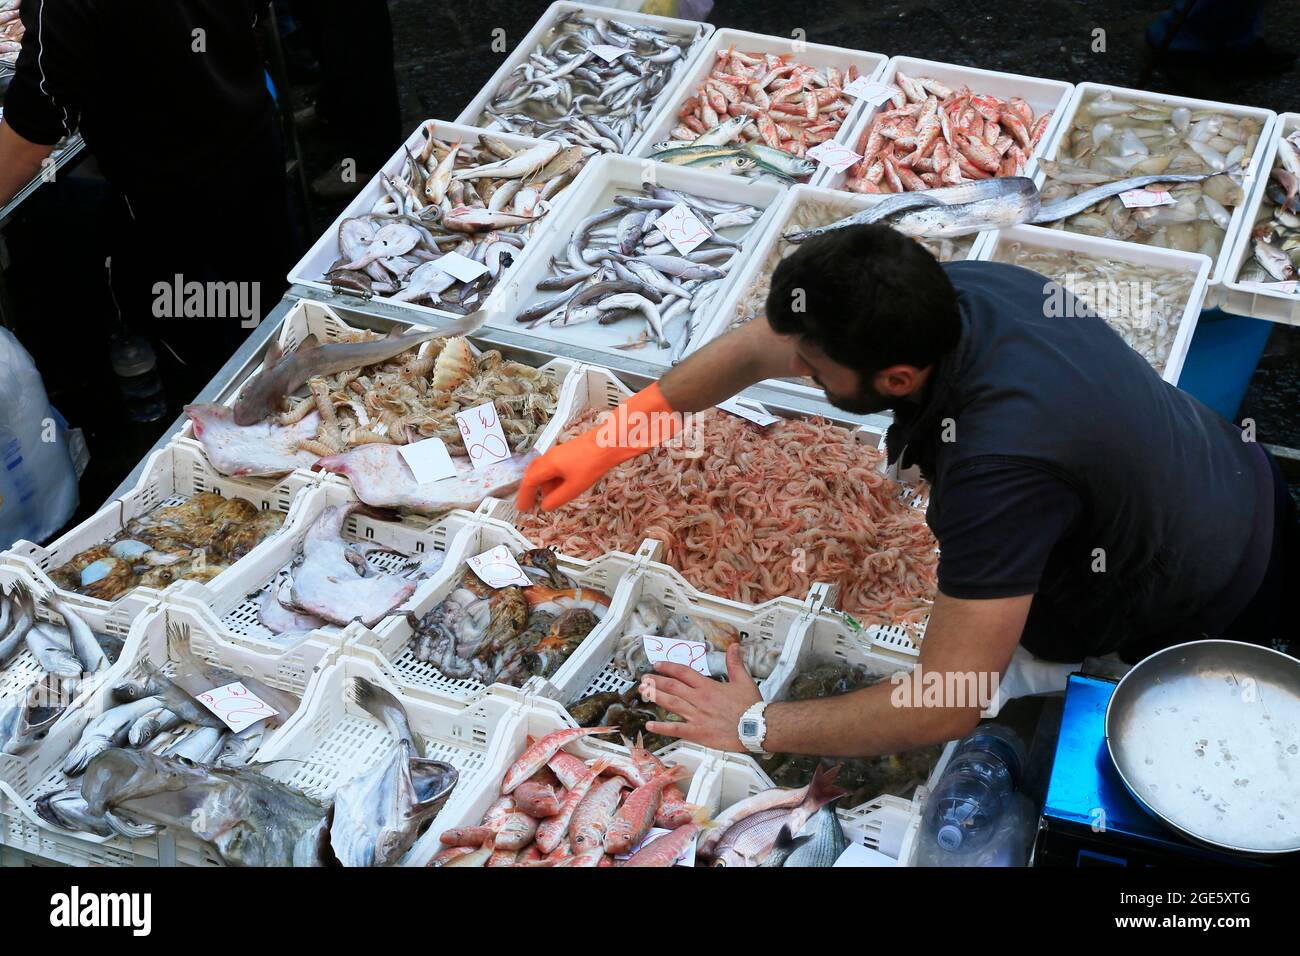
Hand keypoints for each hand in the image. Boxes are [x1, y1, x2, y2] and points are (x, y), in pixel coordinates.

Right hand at [515, 441, 605, 511]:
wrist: (608, 442)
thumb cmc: (592, 463)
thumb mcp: (574, 487)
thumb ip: (557, 498)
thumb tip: (545, 506)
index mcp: (548, 464)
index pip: (529, 481)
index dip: (524, 496)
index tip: (522, 508)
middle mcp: (549, 456)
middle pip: (534, 473)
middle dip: (532, 489)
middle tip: (532, 502)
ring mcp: (558, 452)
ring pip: (545, 470)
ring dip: (546, 484)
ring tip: (554, 497)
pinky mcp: (568, 452)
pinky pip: (554, 467)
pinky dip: (555, 478)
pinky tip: (565, 485)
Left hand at [642, 643, 761, 751]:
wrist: (756, 727)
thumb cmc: (750, 706)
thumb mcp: (743, 680)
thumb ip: (735, 662)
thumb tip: (734, 646)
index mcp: (708, 686)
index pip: (684, 672)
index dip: (669, 667)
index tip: (658, 665)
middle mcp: (699, 699)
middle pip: (673, 687)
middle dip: (656, 681)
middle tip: (644, 679)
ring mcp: (696, 716)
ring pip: (671, 704)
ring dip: (655, 697)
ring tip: (643, 693)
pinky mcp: (698, 733)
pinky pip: (676, 729)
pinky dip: (662, 728)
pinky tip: (649, 726)